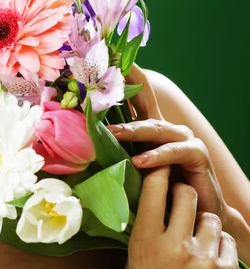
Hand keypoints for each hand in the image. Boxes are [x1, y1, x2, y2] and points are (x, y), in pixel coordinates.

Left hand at [108, 64, 235, 230]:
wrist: (194, 214)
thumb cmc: (156, 192)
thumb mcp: (128, 170)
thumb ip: (110, 156)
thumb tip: (73, 149)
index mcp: (148, 126)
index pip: (133, 93)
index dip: (120, 74)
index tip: (102, 54)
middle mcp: (165, 126)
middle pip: (143, 97)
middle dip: (123, 83)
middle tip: (101, 75)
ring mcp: (182, 138)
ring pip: (154, 127)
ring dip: (132, 130)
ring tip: (112, 132)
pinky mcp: (197, 154)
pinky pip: (174, 152)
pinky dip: (156, 156)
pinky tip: (140, 161)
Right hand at [126, 166, 238, 268]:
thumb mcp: (135, 257)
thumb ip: (146, 226)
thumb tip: (155, 195)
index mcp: (146, 240)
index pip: (154, 188)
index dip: (158, 171)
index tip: (158, 166)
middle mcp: (175, 246)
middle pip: (186, 193)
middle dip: (182, 193)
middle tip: (178, 199)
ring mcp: (203, 258)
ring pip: (209, 216)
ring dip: (201, 222)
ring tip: (193, 238)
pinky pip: (225, 240)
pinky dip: (216, 246)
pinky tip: (206, 259)